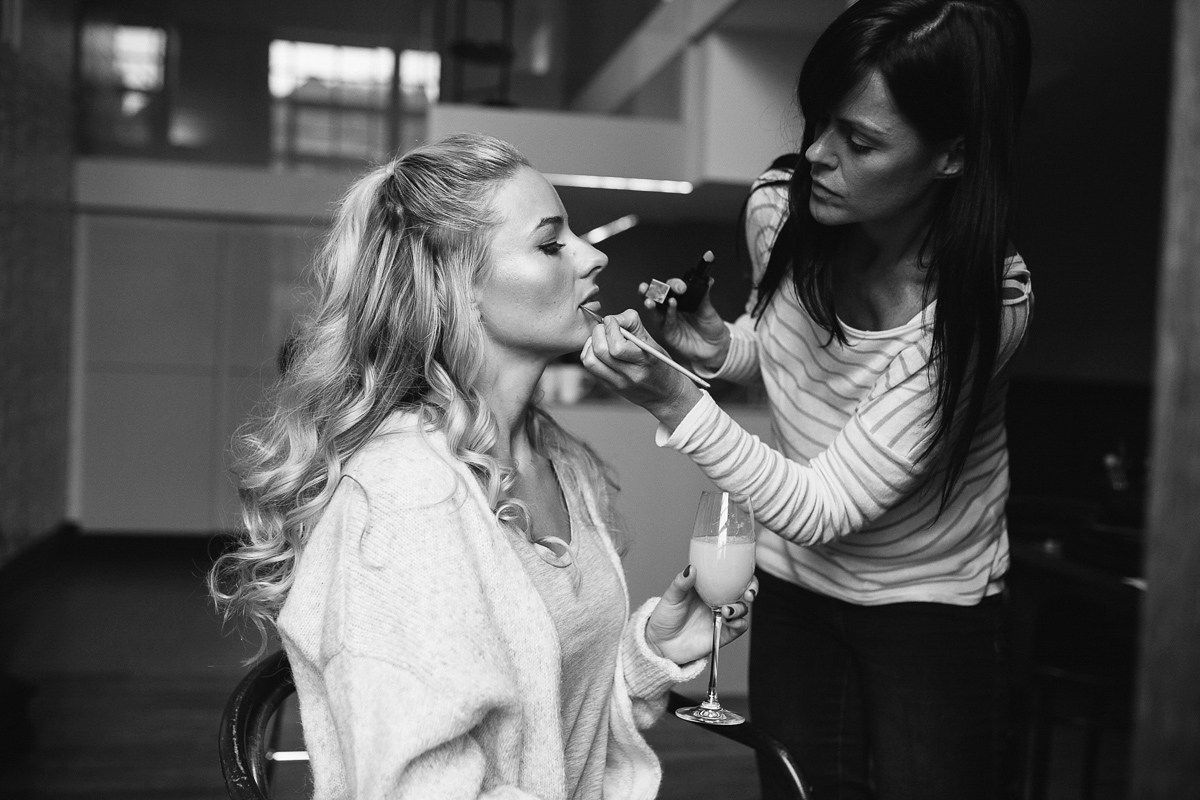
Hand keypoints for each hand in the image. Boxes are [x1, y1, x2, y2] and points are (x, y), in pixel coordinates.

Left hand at [580, 310, 702, 430]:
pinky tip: (601, 350)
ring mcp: (618, 383)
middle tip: (605, 328)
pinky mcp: (610, 387)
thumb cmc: (661, 366)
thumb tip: (613, 318)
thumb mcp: (653, 343)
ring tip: (601, 339)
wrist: (665, 395)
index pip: (617, 346)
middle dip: (598, 332)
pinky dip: (591, 354)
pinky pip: (591, 368)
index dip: (611, 327)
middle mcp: (630, 374)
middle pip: (600, 351)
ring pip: (590, 360)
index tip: (613, 320)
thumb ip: (634, 325)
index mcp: (644, 361)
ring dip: (591, 344)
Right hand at [639, 277, 730, 371]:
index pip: (671, 287)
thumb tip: (707, 281)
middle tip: (652, 287)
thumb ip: (704, 295)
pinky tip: (670, 307)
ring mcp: (668, 320)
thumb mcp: (708, 309)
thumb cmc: (710, 327)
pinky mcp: (668, 333)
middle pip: (657, 296)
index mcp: (679, 299)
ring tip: (650, 299)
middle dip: (652, 290)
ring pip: (655, 310)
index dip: (674, 285)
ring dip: (651, 303)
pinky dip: (668, 315)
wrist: (714, 347)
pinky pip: (666, 323)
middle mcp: (671, 308)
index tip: (680, 286)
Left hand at [645, 565, 757, 665]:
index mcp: (708, 586)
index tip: (745, 573)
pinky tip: (732, 622)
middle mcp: (718, 600)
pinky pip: (738, 628)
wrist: (661, 643)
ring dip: (740, 608)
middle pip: (743, 591)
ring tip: (726, 611)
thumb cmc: (665, 616)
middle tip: (748, 594)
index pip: (730, 575)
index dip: (742, 572)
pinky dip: (740, 624)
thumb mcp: (671, 597)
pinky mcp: (722, 634)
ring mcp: (721, 616)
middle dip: (751, 590)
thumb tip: (692, 568)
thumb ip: (681, 583)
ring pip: (742, 609)